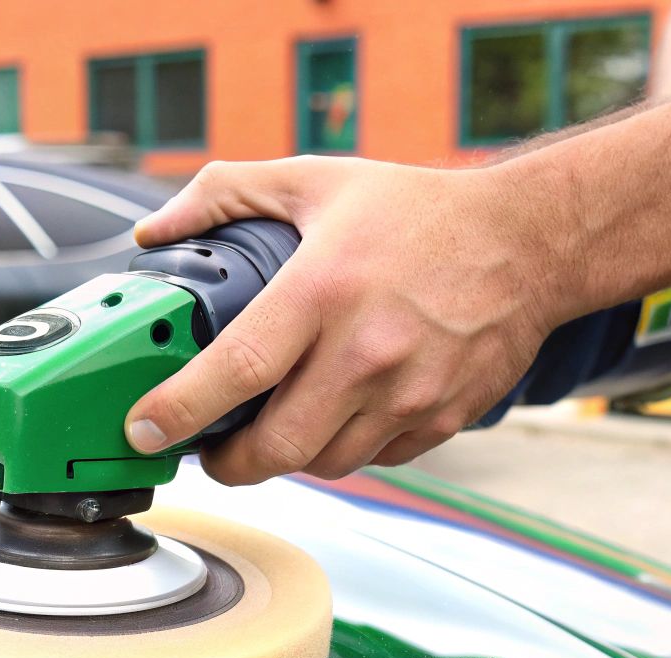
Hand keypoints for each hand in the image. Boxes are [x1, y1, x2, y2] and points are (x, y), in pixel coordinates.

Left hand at [124, 156, 563, 484]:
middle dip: (227, 463)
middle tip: (211, 450)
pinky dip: (344, 449)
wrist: (528, 243)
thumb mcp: (317, 181)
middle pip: (275, 448)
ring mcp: (408, 394)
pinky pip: (374, 459)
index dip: (178, 411)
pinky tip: (338, 415)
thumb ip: (225, 193)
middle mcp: (365, 351)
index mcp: (323, 291)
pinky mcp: (440, 419)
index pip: (233, 371)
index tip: (143, 429)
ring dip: (288, 457)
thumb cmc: (420, 213)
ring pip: (323, 464)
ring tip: (276, 428)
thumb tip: (155, 232)